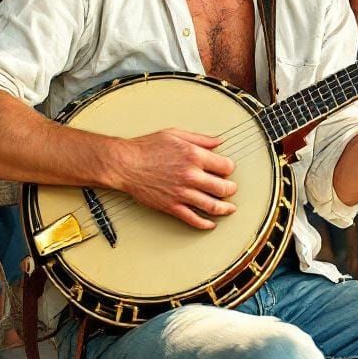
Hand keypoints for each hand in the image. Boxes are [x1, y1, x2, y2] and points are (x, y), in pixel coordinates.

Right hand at [115, 128, 236, 229]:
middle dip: (231, 189)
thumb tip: (218, 142)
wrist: (126, 164)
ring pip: (212, 206)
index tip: (228, 170)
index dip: (229, 168)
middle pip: (223, 188)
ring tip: (229, 208)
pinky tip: (210, 223)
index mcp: (193, 155)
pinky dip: (205, 224)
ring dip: (225, 208)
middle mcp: (191, 175)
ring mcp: (182, 193)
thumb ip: (200, 139)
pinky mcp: (172, 206)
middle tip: (231, 189)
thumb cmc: (147, 147)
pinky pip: (193, 219)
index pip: (225, 166)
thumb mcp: (175, 134)